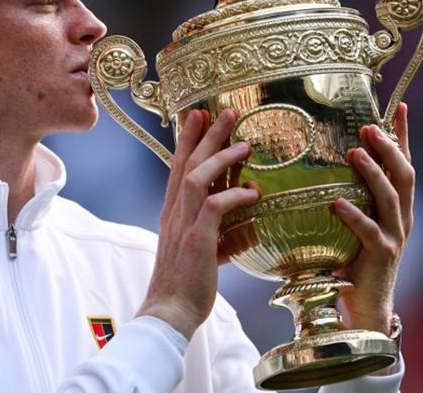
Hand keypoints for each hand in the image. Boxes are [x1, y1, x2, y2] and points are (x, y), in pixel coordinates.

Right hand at [136, 109, 259, 339]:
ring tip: (244, 143)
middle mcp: (174, 212)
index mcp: (173, 212)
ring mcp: (183, 224)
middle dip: (206, 135)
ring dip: (221, 157)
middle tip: (224, 111)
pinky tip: (253, 192)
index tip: (199, 117)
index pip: (179, 167)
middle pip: (187, 163)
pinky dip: (234, 195)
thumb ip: (221, 230)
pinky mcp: (196, 240)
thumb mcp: (204, 249)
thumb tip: (249, 217)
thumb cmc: (187, 283)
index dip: (188, 140)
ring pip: (198, 177)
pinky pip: (214, 207)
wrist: (169, 311)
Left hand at [333, 102, 413, 333]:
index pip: (403, 164)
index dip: (402, 136)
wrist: (365, 307)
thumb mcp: (351, 223)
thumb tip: (314, 167)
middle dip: (390, 147)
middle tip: (370, 126)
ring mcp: (394, 236)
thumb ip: (344, 196)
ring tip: (355, 152)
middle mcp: (401, 217)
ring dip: (373, 172)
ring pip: (390, 196)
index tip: (399, 106)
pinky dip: (353, 215)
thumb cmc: (351, 261)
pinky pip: (368, 231)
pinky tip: (336, 202)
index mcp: (396, 207)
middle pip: (404, 174)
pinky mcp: (380, 255)